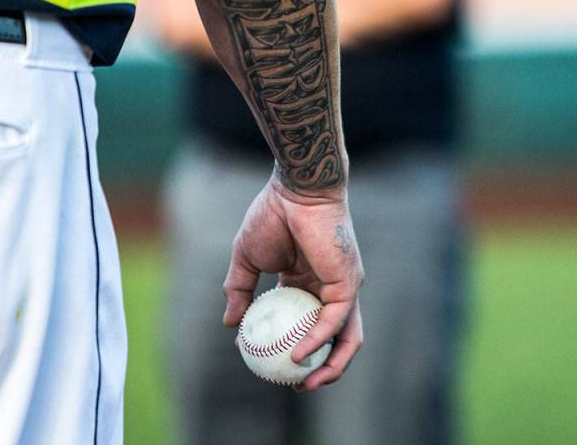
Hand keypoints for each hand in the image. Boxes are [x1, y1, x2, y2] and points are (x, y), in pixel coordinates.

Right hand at [222, 173, 363, 391]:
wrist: (293, 190)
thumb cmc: (271, 215)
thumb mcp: (246, 259)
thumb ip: (239, 291)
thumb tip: (230, 324)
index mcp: (305, 283)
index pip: (303, 325)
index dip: (290, 349)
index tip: (268, 366)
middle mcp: (327, 289)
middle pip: (332, 339)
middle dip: (319, 369)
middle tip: (294, 386)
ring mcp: (341, 287)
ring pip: (344, 337)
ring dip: (330, 366)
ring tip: (305, 383)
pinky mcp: (347, 283)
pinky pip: (335, 321)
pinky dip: (318, 341)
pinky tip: (297, 355)